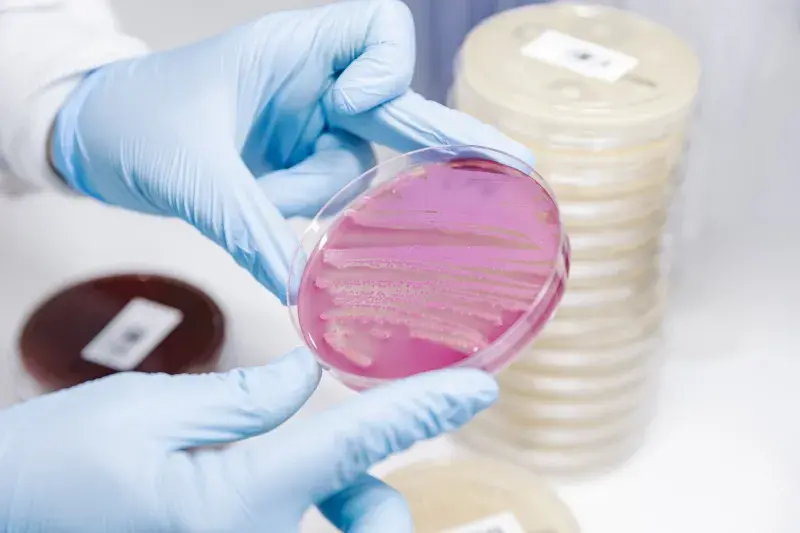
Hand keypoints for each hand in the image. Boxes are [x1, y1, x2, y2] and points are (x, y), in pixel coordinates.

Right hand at [0, 348, 496, 531]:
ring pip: (325, 525)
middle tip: (353, 454)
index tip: (478, 387)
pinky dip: (301, 505)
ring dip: (339, 499)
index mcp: (229, 502)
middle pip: (364, 515)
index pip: (355, 444)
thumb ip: (238, 397)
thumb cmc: (42, 476)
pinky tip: (256, 474)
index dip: (424, 409)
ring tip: (295, 464)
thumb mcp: (138, 413)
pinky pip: (285, 530)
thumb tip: (304, 377)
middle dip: (374, 493)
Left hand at [49, 0, 533, 301]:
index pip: (378, 30)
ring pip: (357, 174)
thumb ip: (249, 228)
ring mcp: (309, 129)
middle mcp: (313, 87)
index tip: (358, 106)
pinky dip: (308, 217)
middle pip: (399, 109)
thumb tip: (301, 290)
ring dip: (315, 199)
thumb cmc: (134, 121)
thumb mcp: (192, 172)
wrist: (95, 140)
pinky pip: (331, 199)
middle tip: (519, 172)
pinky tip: (269, 211)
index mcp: (292, 52)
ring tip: (254, 194)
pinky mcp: (298, 166)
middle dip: (448, 143)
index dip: (389, 68)